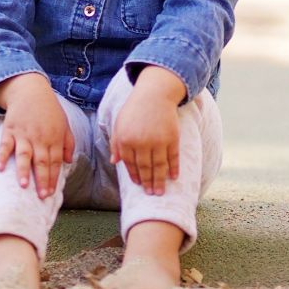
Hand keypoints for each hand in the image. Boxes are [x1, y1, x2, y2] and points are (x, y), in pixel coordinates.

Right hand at [0, 74, 74, 199]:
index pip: (55, 162)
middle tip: (41, 196)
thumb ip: (68, 143)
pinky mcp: (10, 130)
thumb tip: (68, 162)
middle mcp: (40, 138)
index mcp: (54, 138)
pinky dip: (1, 156)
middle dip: (42, 180)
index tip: (50, 193)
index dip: (52, 178)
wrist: (30, 90)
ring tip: (23, 185)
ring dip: (23, 170)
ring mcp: (24, 134)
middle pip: (42, 161)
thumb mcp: (64, 124)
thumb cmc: (49, 109)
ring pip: (24, 155)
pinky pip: (5, 145)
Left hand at [112, 67, 184, 194]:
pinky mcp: (172, 138)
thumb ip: (116, 143)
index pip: (130, 163)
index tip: (139, 184)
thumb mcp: (119, 123)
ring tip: (160, 192)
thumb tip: (115, 162)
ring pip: (159, 166)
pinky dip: (174, 168)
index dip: (135, 175)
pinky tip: (174, 177)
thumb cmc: (134, 109)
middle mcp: (141, 142)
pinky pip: (173, 157)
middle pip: (145, 168)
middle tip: (151, 194)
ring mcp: (158, 141)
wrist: (155, 94)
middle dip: (148, 183)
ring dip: (160, 180)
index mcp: (126, 140)